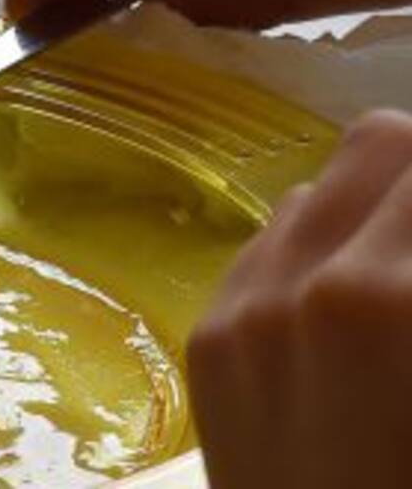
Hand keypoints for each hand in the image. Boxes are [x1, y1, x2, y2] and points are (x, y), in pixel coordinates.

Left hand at [188, 109, 411, 488]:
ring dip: (379, 211)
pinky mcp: (207, 337)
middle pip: (387, 143)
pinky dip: (321, 254)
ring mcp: (239, 306)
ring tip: (405, 283)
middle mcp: (302, 283)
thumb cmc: (410, 482)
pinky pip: (273, 245)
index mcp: (386, 303)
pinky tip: (350, 321)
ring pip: (324, 186)